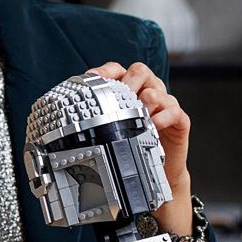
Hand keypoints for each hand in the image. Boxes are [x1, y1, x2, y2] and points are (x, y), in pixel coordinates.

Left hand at [90, 60, 193, 235]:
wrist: (159, 172)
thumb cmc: (133, 147)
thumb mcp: (111, 133)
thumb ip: (95, 124)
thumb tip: (62, 128)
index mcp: (129, 91)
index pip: (117, 70)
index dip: (105, 71)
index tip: (90, 78)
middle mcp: (148, 92)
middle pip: (140, 70)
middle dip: (127, 81)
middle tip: (118, 97)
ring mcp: (165, 104)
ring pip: (158, 88)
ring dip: (146, 97)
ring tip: (136, 112)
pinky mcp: (179, 120)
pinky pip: (174, 110)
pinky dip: (163, 116)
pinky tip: (152, 126)